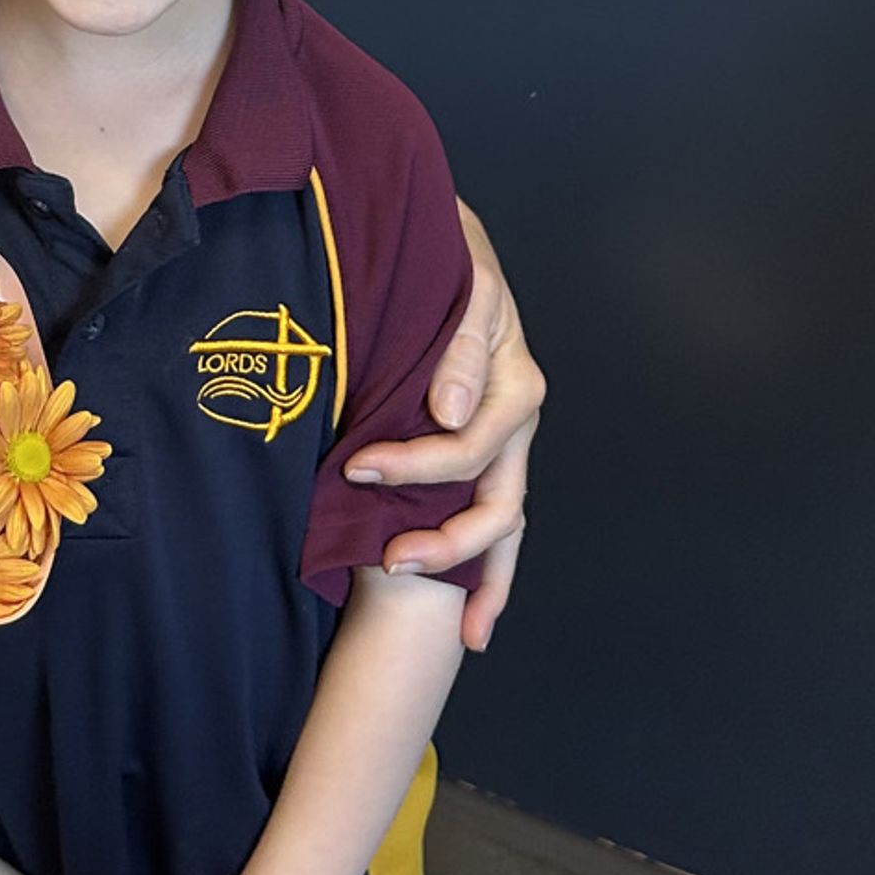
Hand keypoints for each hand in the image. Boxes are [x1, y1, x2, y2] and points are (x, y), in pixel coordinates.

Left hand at [342, 199, 542, 650]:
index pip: (470, 448)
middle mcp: (515, 422)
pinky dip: (487, 569)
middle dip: (450, 545)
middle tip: (390, 565)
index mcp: (514, 385)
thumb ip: (457, 348)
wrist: (441, 242)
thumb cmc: (450, 260)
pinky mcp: (483, 452)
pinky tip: (473, 619)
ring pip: (505, 525)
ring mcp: (503, 443)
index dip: (416, 467)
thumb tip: (449, 413)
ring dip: (480, 576)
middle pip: (498, 504)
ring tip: (462, 633)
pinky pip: (494, 518)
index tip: (358, 468)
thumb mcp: (464, 287)